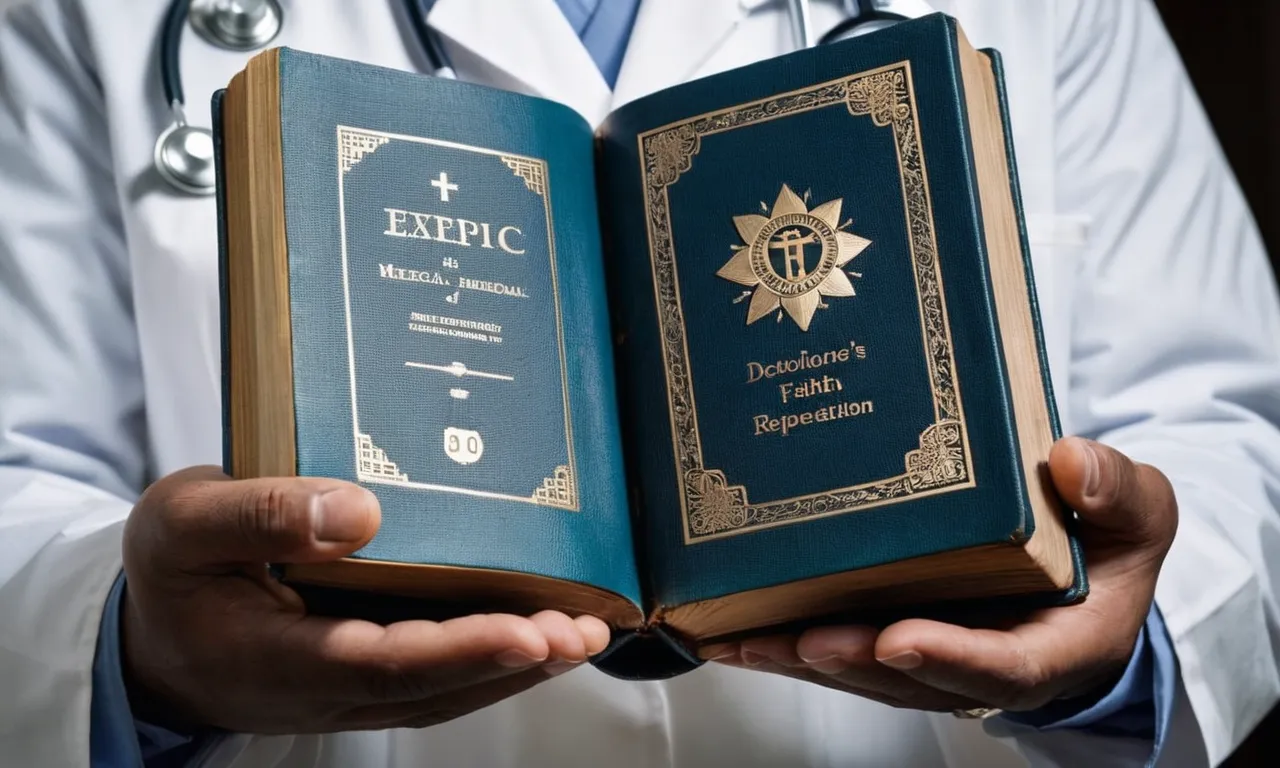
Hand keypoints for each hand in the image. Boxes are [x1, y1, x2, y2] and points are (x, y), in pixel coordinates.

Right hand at [121, 466, 608, 733]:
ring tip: (584, 632)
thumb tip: (358, 510)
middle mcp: (322, 688)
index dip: (459, 650)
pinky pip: (436, 679)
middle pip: (432, 686)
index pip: (382, 662)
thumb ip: (258, 515)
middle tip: (583, 630)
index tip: (527, 629)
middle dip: (516, 661)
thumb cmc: (170, 574)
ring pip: (444, 691)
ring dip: (519, 666)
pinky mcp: (365, 677)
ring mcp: (348, 691)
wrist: (153, 636)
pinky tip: (539, 630)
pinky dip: (493, 660)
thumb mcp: (180, 525)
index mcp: (275, 655)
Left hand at [701, 437, 1176, 712]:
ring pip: (862, 672)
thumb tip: (1072, 464)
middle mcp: (984, 663)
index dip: (948, 656)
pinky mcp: (896, 640)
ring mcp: (934, 657)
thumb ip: (1119, 493)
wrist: (1088, 572)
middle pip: (910, 678)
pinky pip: (841, 651)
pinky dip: (787, 643)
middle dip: (849, 660)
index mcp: (1052, 644)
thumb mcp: (1140, 513)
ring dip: (801, 659)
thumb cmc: (1111, 543)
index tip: (898, 637)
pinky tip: (733, 631)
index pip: (1001, 666)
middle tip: (799, 637)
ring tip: (739, 639)